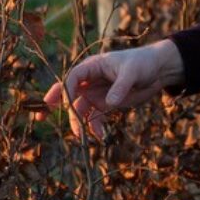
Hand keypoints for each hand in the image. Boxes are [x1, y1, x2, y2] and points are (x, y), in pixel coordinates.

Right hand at [42, 40, 185, 137]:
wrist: (157, 71)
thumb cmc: (143, 63)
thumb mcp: (132, 72)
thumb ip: (120, 86)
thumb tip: (109, 103)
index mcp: (93, 67)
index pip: (73, 77)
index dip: (66, 90)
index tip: (66, 104)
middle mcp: (91, 80)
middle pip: (68, 92)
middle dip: (54, 103)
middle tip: (42, 115)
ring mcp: (97, 93)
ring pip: (80, 109)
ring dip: (78, 122)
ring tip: (82, 136)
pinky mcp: (106, 104)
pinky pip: (94, 117)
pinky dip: (94, 127)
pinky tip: (100, 137)